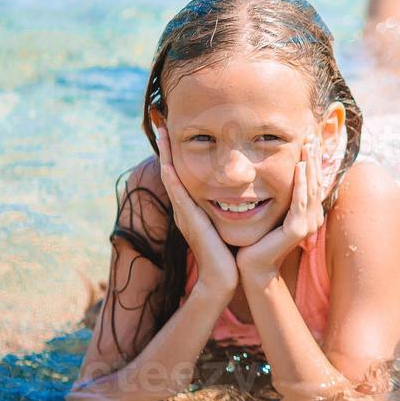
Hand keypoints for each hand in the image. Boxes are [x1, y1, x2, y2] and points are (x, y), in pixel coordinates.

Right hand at [155, 126, 237, 300]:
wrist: (223, 277)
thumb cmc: (227, 252)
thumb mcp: (225, 223)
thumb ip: (226, 208)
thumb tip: (238, 193)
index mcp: (192, 206)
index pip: (181, 173)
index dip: (176, 152)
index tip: (175, 131)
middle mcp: (184, 207)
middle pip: (170, 170)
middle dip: (166, 147)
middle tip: (161, 123)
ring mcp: (184, 213)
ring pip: (171, 178)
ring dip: (166, 155)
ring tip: (162, 134)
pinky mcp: (189, 222)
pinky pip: (179, 196)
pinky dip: (173, 181)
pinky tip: (168, 166)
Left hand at [236, 137, 324, 287]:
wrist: (252, 267)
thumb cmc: (256, 239)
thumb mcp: (269, 212)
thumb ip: (277, 197)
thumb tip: (274, 175)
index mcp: (308, 213)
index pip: (313, 181)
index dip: (312, 160)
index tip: (309, 139)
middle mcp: (313, 217)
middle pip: (316, 181)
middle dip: (314, 157)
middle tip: (312, 135)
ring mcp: (308, 224)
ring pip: (311, 188)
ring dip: (310, 164)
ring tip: (308, 145)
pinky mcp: (298, 229)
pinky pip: (300, 201)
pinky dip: (300, 183)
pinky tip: (299, 167)